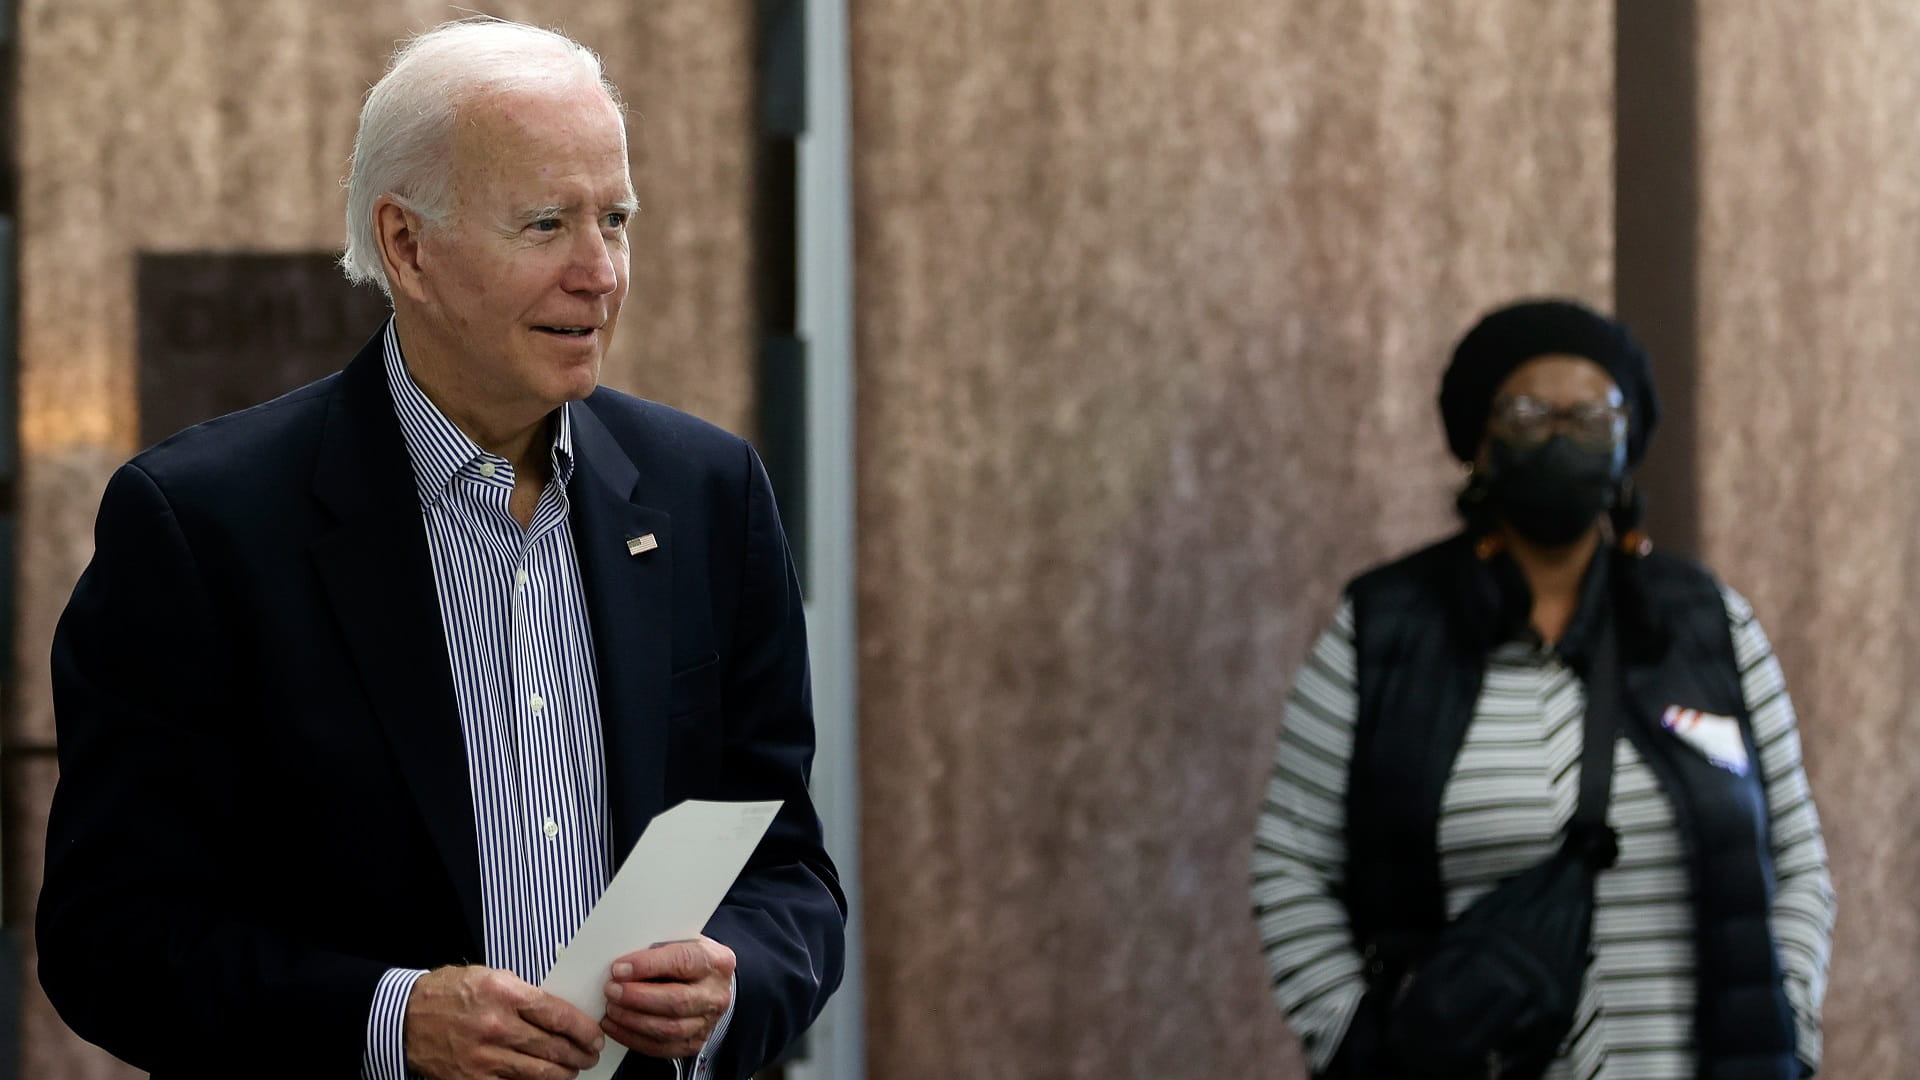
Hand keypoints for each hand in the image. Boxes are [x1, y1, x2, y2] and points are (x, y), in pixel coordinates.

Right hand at [405, 965, 603, 1079]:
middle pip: (554, 1047)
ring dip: (564, 1073)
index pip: (559, 1016)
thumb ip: (526, 995)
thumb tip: (562, 1014)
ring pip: (540, 1073)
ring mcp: (484, 1057)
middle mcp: (496, 1025)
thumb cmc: (451, 992)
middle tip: (590, 1054)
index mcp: (504, 993)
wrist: (406, 1016)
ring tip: (573, 1069)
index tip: (595, 1035)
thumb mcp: (492, 977)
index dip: (584, 1029)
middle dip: (580, 1054)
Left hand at [602, 936, 736, 1059]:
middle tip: (612, 990)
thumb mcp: (679, 943)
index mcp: (715, 961)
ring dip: (633, 1020)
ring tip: (611, 1009)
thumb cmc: (688, 960)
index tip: (620, 968)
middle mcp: (715, 994)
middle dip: (637, 997)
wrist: (708, 983)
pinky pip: (662, 1048)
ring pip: (669, 1028)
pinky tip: (616, 1027)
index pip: (683, 962)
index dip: (648, 966)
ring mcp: (707, 1022)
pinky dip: (634, 1038)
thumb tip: (622, 965)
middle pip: (676, 1000)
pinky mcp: (694, 1043)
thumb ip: (656, 951)